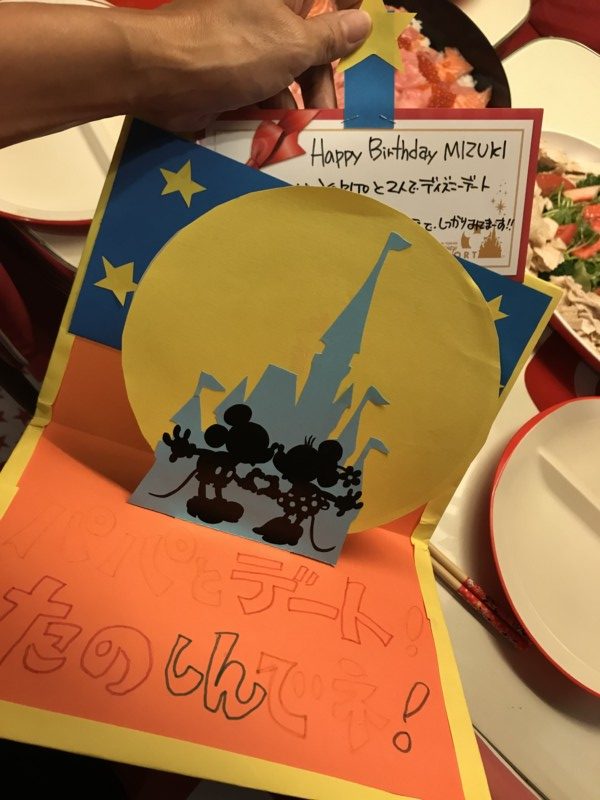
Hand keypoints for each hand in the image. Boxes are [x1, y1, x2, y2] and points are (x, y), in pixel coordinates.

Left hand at [126, 0, 370, 130]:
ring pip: (283, 81)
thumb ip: (330, 37)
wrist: (161, 76)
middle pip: (306, 50)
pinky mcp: (226, 81)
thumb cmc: (232, 49)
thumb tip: (363, 21)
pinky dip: (265, 119)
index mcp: (283, 0)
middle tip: (325, 113)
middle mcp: (264, 20)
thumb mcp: (292, 44)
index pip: (325, 1)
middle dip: (318, 84)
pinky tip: (270, 139)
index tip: (360, 44)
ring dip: (292, 109)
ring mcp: (243, 52)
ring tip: (295, 135)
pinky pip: (257, 99)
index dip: (347, 16)